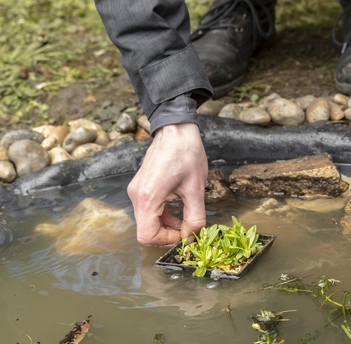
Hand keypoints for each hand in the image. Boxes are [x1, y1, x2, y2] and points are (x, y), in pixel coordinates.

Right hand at [127, 123, 207, 245]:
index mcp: (147, 197)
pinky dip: (163, 214)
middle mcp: (136, 196)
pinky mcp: (140, 187)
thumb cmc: (186, 153)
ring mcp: (136, 191)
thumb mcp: (196, 189)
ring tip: (186, 216)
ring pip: (148, 221)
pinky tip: (178, 207)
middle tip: (188, 228)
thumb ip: (195, 217)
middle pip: (146, 230)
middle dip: (168, 233)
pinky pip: (148, 209)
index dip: (167, 240)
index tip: (185, 234)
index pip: (147, 236)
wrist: (176, 129)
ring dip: (167, 224)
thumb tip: (191, 236)